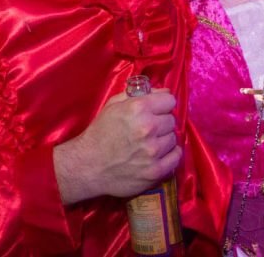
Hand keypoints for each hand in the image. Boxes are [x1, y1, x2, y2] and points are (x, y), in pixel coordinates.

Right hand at [54, 89, 180, 203]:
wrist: (87, 166)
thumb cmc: (99, 133)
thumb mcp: (113, 105)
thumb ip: (139, 94)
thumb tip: (164, 92)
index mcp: (138, 108)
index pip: (170, 100)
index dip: (162, 105)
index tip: (156, 111)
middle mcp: (148, 128)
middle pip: (172, 120)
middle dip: (162, 123)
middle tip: (149, 130)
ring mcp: (153, 151)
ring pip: (173, 138)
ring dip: (164, 140)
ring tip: (150, 144)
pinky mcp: (155, 171)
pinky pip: (176, 157)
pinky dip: (170, 155)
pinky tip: (160, 154)